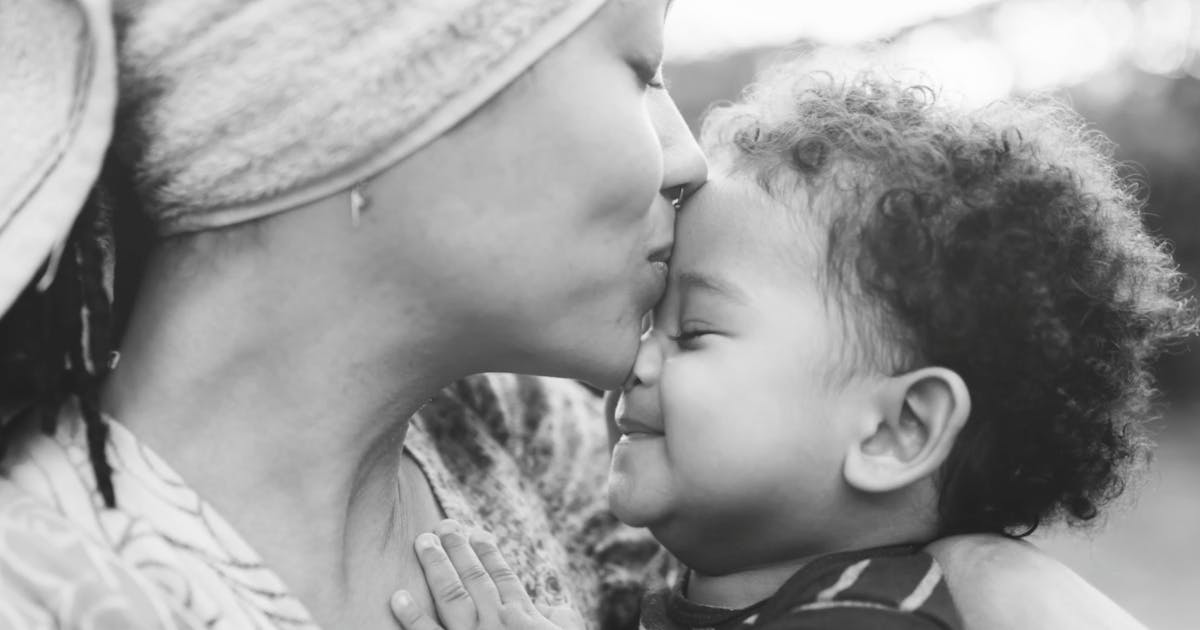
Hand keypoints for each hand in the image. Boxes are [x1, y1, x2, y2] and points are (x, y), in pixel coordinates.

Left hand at [391, 519, 584, 629]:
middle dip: (457, 548)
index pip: (502, 575)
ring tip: (422, 542)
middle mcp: (496, 621)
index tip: (476, 532)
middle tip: (442, 526)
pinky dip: (412, 617)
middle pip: (474, 576)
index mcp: (522, 615)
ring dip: (436, 565)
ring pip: (452, 594)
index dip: (488, 553)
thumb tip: (549, 605)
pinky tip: (398, 597)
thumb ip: (558, 617)